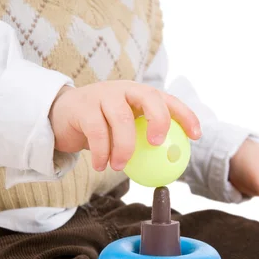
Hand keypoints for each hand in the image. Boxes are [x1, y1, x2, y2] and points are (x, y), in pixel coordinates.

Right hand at [49, 81, 200, 171]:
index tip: (196, 136)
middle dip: (159, 119)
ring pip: (121, 118)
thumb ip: (143, 143)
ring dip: (124, 147)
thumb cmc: (101, 129)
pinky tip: (101, 165)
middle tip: (156, 144)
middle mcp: (124, 90)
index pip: (167, 100)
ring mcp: (102, 95)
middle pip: (148, 96)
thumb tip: (168, 168)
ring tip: (119, 166)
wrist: (62, 119)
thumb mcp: (125, 133)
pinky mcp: (83, 106)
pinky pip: (97, 131)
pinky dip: (101, 152)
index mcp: (139, 96)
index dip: (185, 115)